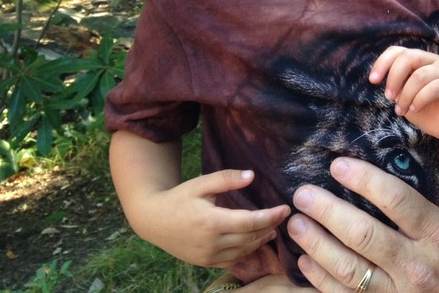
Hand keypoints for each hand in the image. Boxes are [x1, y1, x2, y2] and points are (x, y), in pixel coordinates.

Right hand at [129, 169, 288, 267]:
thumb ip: (227, 179)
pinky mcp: (205, 262)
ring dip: (261, 241)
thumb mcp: (201, 184)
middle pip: (250, 237)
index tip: (285, 209)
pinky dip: (247, 253)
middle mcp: (212, 243)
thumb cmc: (178, 198)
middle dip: (270, 227)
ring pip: (244, 251)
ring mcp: (208, 255)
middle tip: (283, 217)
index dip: (271, 216)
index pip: (250, 222)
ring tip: (273, 229)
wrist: (153, 220)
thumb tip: (252, 176)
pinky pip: (232, 260)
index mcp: (212, 222)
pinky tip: (255, 243)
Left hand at [286, 144, 438, 292]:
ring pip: (350, 269)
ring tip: (295, 223)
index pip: (398, 201)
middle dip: (328, 211)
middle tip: (303, 194)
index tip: (338, 165)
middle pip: (365, 235)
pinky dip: (321, 280)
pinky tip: (305, 261)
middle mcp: (417, 264)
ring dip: (317, 245)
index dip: (365, 181)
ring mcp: (399, 292)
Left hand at [370, 46, 438, 142]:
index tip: (372, 80)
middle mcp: (432, 60)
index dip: (383, 63)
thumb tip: (384, 82)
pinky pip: (434, 88)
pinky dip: (419, 99)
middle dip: (394, 77)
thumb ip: (396, 86)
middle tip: (388, 97)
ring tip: (401, 110)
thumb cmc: (424, 108)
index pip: (398, 51)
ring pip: (420, 75)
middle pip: (409, 57)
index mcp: (419, 59)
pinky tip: (414, 109)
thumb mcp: (404, 96)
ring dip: (405, 95)